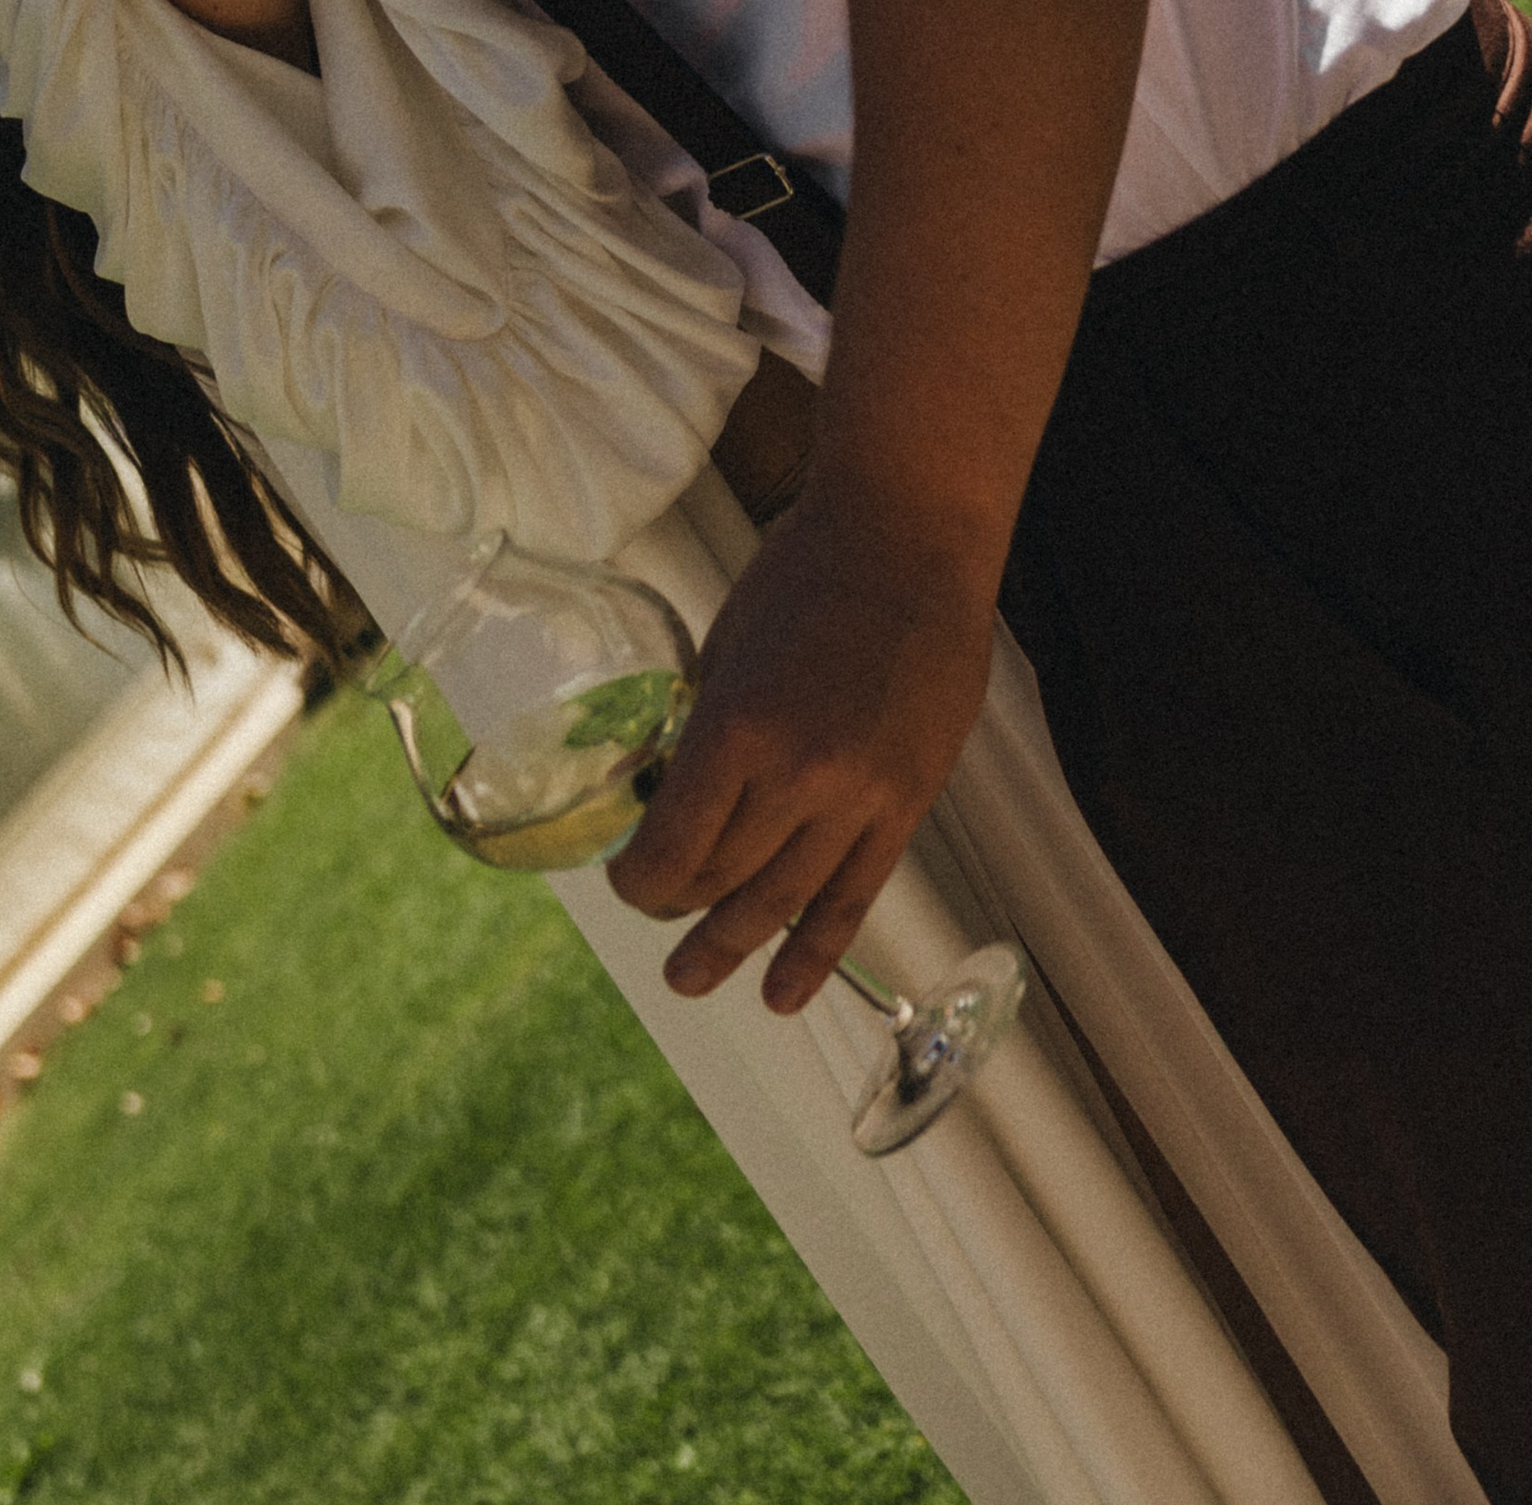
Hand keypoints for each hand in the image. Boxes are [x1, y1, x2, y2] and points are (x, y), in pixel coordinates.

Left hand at [606, 474, 996, 1013]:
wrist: (908, 539)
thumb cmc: (805, 571)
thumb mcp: (725, 643)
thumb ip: (703, 725)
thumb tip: (668, 786)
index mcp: (738, 728)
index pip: (671, 849)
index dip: (636, 880)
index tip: (622, 877)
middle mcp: (798, 777)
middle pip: (721, 880)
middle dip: (678, 906)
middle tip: (657, 916)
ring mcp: (859, 797)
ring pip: (783, 901)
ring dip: (733, 947)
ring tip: (693, 977)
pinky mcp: (906, 803)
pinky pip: (855, 897)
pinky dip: (816, 951)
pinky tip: (783, 992)